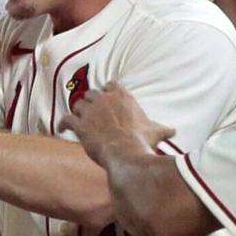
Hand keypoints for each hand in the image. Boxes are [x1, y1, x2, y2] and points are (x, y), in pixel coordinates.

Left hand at [60, 82, 174, 166]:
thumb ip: (163, 128)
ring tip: (79, 118)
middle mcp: (104, 100)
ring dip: (78, 111)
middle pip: (91, 93)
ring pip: (78, 104)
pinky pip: (65, 119)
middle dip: (90, 100)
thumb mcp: (156, 131)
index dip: (107, 90)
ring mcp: (90, 111)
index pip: (111, 84)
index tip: (107, 95)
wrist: (126, 152)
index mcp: (122, 97)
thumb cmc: (142, 140)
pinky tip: (61, 128)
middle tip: (91, 109)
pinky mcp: (79, 124)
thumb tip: (174, 131)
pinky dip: (62, 124)